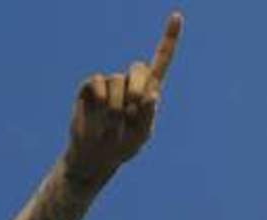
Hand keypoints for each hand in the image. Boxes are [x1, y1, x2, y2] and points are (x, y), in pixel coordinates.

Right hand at [63, 12, 182, 184]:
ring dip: (117, 105)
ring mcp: (108, 85)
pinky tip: (101, 109)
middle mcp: (128, 83)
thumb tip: (151, 95)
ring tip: (113, 124)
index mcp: (147, 91)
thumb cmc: (122, 147)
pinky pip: (98, 81)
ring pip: (117, 80)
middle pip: (138, 67)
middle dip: (137, 86)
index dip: (169, 39)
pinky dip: (102, 97)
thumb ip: (148, 116)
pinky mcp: (90, 88)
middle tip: (134, 106)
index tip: (176, 16)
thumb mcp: (140, 136)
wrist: (95, 156)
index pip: (160, 61)